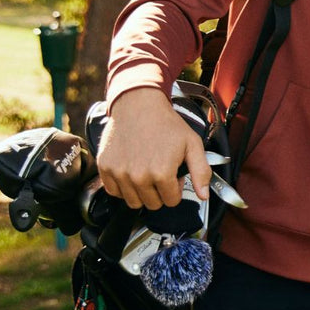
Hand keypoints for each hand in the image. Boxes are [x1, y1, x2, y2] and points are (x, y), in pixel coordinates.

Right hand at [97, 88, 211, 210]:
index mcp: (162, 173)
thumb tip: (204, 195)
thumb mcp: (192, 144)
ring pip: (133, 202)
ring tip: (146, 170)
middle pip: (152, 204)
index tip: (173, 173)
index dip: (175, 187)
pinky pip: (113, 192)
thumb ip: (201, 172)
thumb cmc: (166, 123)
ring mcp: (119, 173)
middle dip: (160, 192)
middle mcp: (138, 176)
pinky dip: (122, 186)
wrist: (139, 104)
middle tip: (160, 170)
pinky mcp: (105, 167)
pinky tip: (131, 170)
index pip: (171, 201)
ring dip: (141, 191)